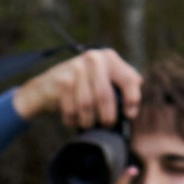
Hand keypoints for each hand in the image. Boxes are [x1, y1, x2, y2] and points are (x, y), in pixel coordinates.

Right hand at [11, 44, 142, 129]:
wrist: (45, 88)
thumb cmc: (78, 88)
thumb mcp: (102, 79)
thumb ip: (119, 81)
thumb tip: (139, 90)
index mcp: (109, 58)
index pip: (128, 79)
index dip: (131, 99)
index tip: (130, 115)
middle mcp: (94, 58)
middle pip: (105, 95)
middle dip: (107, 116)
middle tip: (106, 125)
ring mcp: (76, 68)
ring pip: (87, 105)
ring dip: (87, 121)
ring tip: (86, 124)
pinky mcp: (61, 81)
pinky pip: (71, 109)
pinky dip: (72, 120)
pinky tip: (71, 120)